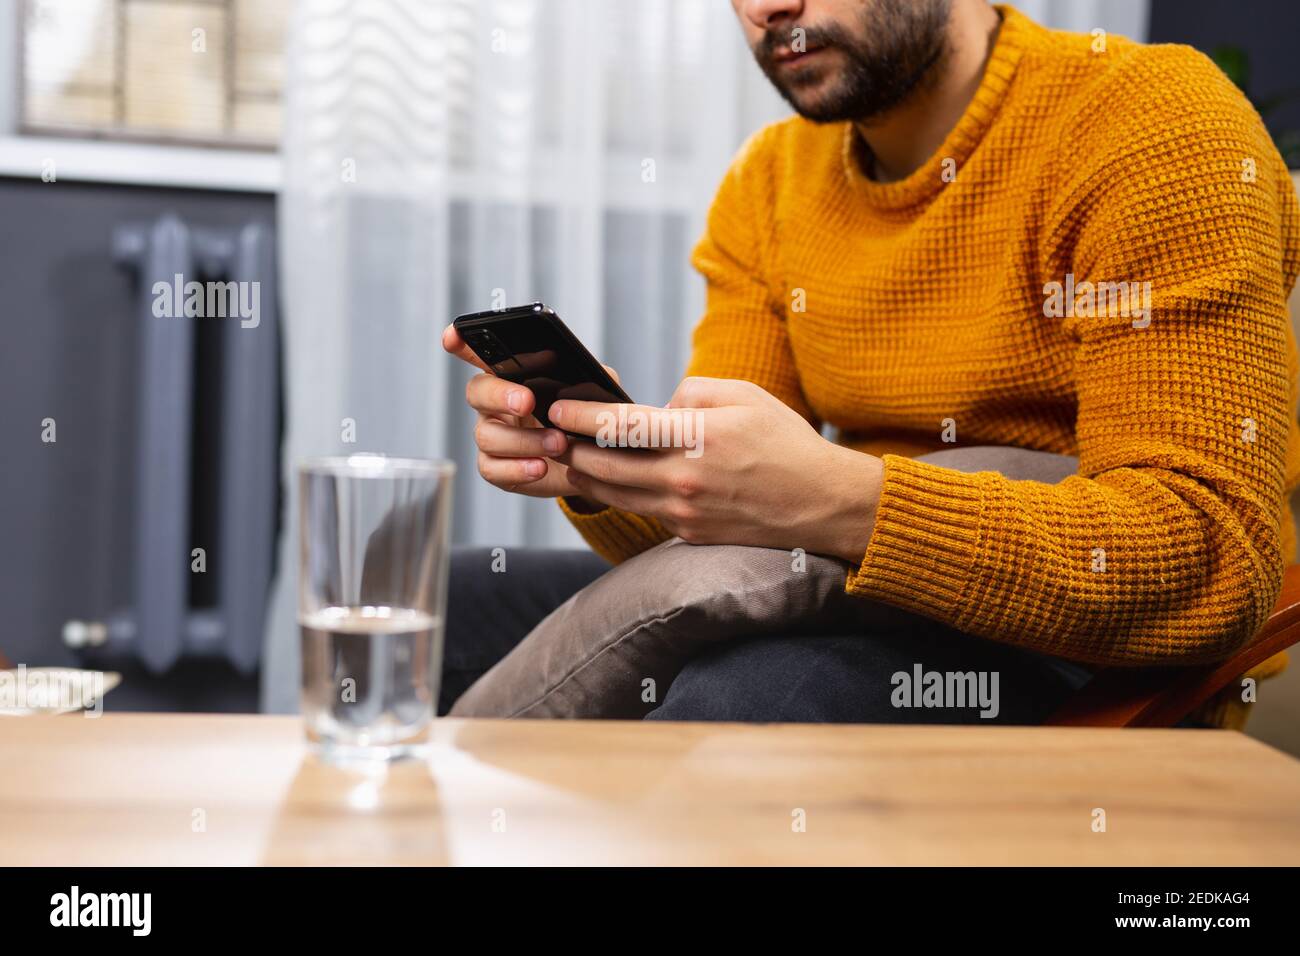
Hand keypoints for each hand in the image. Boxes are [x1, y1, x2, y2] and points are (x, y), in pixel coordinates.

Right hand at [441, 324, 607, 507]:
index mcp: (513, 377)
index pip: (482, 354)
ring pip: (487, 435)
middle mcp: (495, 404)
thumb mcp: (595, 395)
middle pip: (477, 391)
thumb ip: (591, 379)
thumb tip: (585, 376)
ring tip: (558, 443)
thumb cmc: (584, 423)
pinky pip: (492, 468)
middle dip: (500, 395)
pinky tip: (541, 467)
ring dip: (523, 439)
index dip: (463, 343)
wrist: (591, 466)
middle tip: (528, 401)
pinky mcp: (497, 468)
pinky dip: (518, 468)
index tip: (453, 337)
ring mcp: (493, 436)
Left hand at [550, 377, 884, 561]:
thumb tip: (656, 407)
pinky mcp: (688, 533)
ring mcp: (684, 513)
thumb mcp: (746, 396)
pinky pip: (641, 510)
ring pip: (614, 495)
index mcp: (698, 438)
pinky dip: (618, 494)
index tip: (556, 408)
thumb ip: (691, 393)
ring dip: (586, 475)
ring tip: (568, 454)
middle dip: (570, 448)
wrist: (823, 505)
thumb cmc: (786, 443)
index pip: (621, 427)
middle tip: (547, 433)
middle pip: (604, 467)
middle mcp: (685, 480)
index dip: (580, 417)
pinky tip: (607, 478)